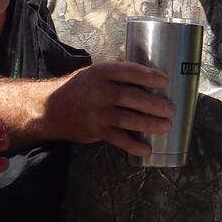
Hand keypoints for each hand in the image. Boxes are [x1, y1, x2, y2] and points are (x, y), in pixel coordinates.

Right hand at [41, 62, 173, 155]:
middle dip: (154, 104)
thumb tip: (153, 77)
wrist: (51, 109)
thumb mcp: (96, 73)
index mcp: (102, 73)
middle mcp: (99, 92)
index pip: (129, 72)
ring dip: (149, 124)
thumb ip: (119, 75)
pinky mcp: (95, 131)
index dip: (148, 76)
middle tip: (171, 109)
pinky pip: (118, 140)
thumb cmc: (81, 89)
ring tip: (166, 126)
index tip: (165, 81)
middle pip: (131, 97)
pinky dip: (133, 146)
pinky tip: (146, 149)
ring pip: (127, 119)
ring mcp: (97, 113)